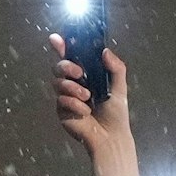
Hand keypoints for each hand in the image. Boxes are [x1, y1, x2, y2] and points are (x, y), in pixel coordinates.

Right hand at [51, 35, 138, 175]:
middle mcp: (74, 84)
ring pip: (58, 83)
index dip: (61, 46)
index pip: (71, 56)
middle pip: (59, 66)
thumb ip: (116, 68)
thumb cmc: (116, 114)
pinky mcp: (61, 111)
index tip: (56, 39)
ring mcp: (66, 97)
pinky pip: (61, 101)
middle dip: (66, 66)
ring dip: (72, 88)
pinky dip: (74, 105)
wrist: (110, 137)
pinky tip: (84, 112)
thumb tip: (105, 51)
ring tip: (87, 98)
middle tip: (78, 73)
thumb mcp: (119, 87)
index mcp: (86, 75)